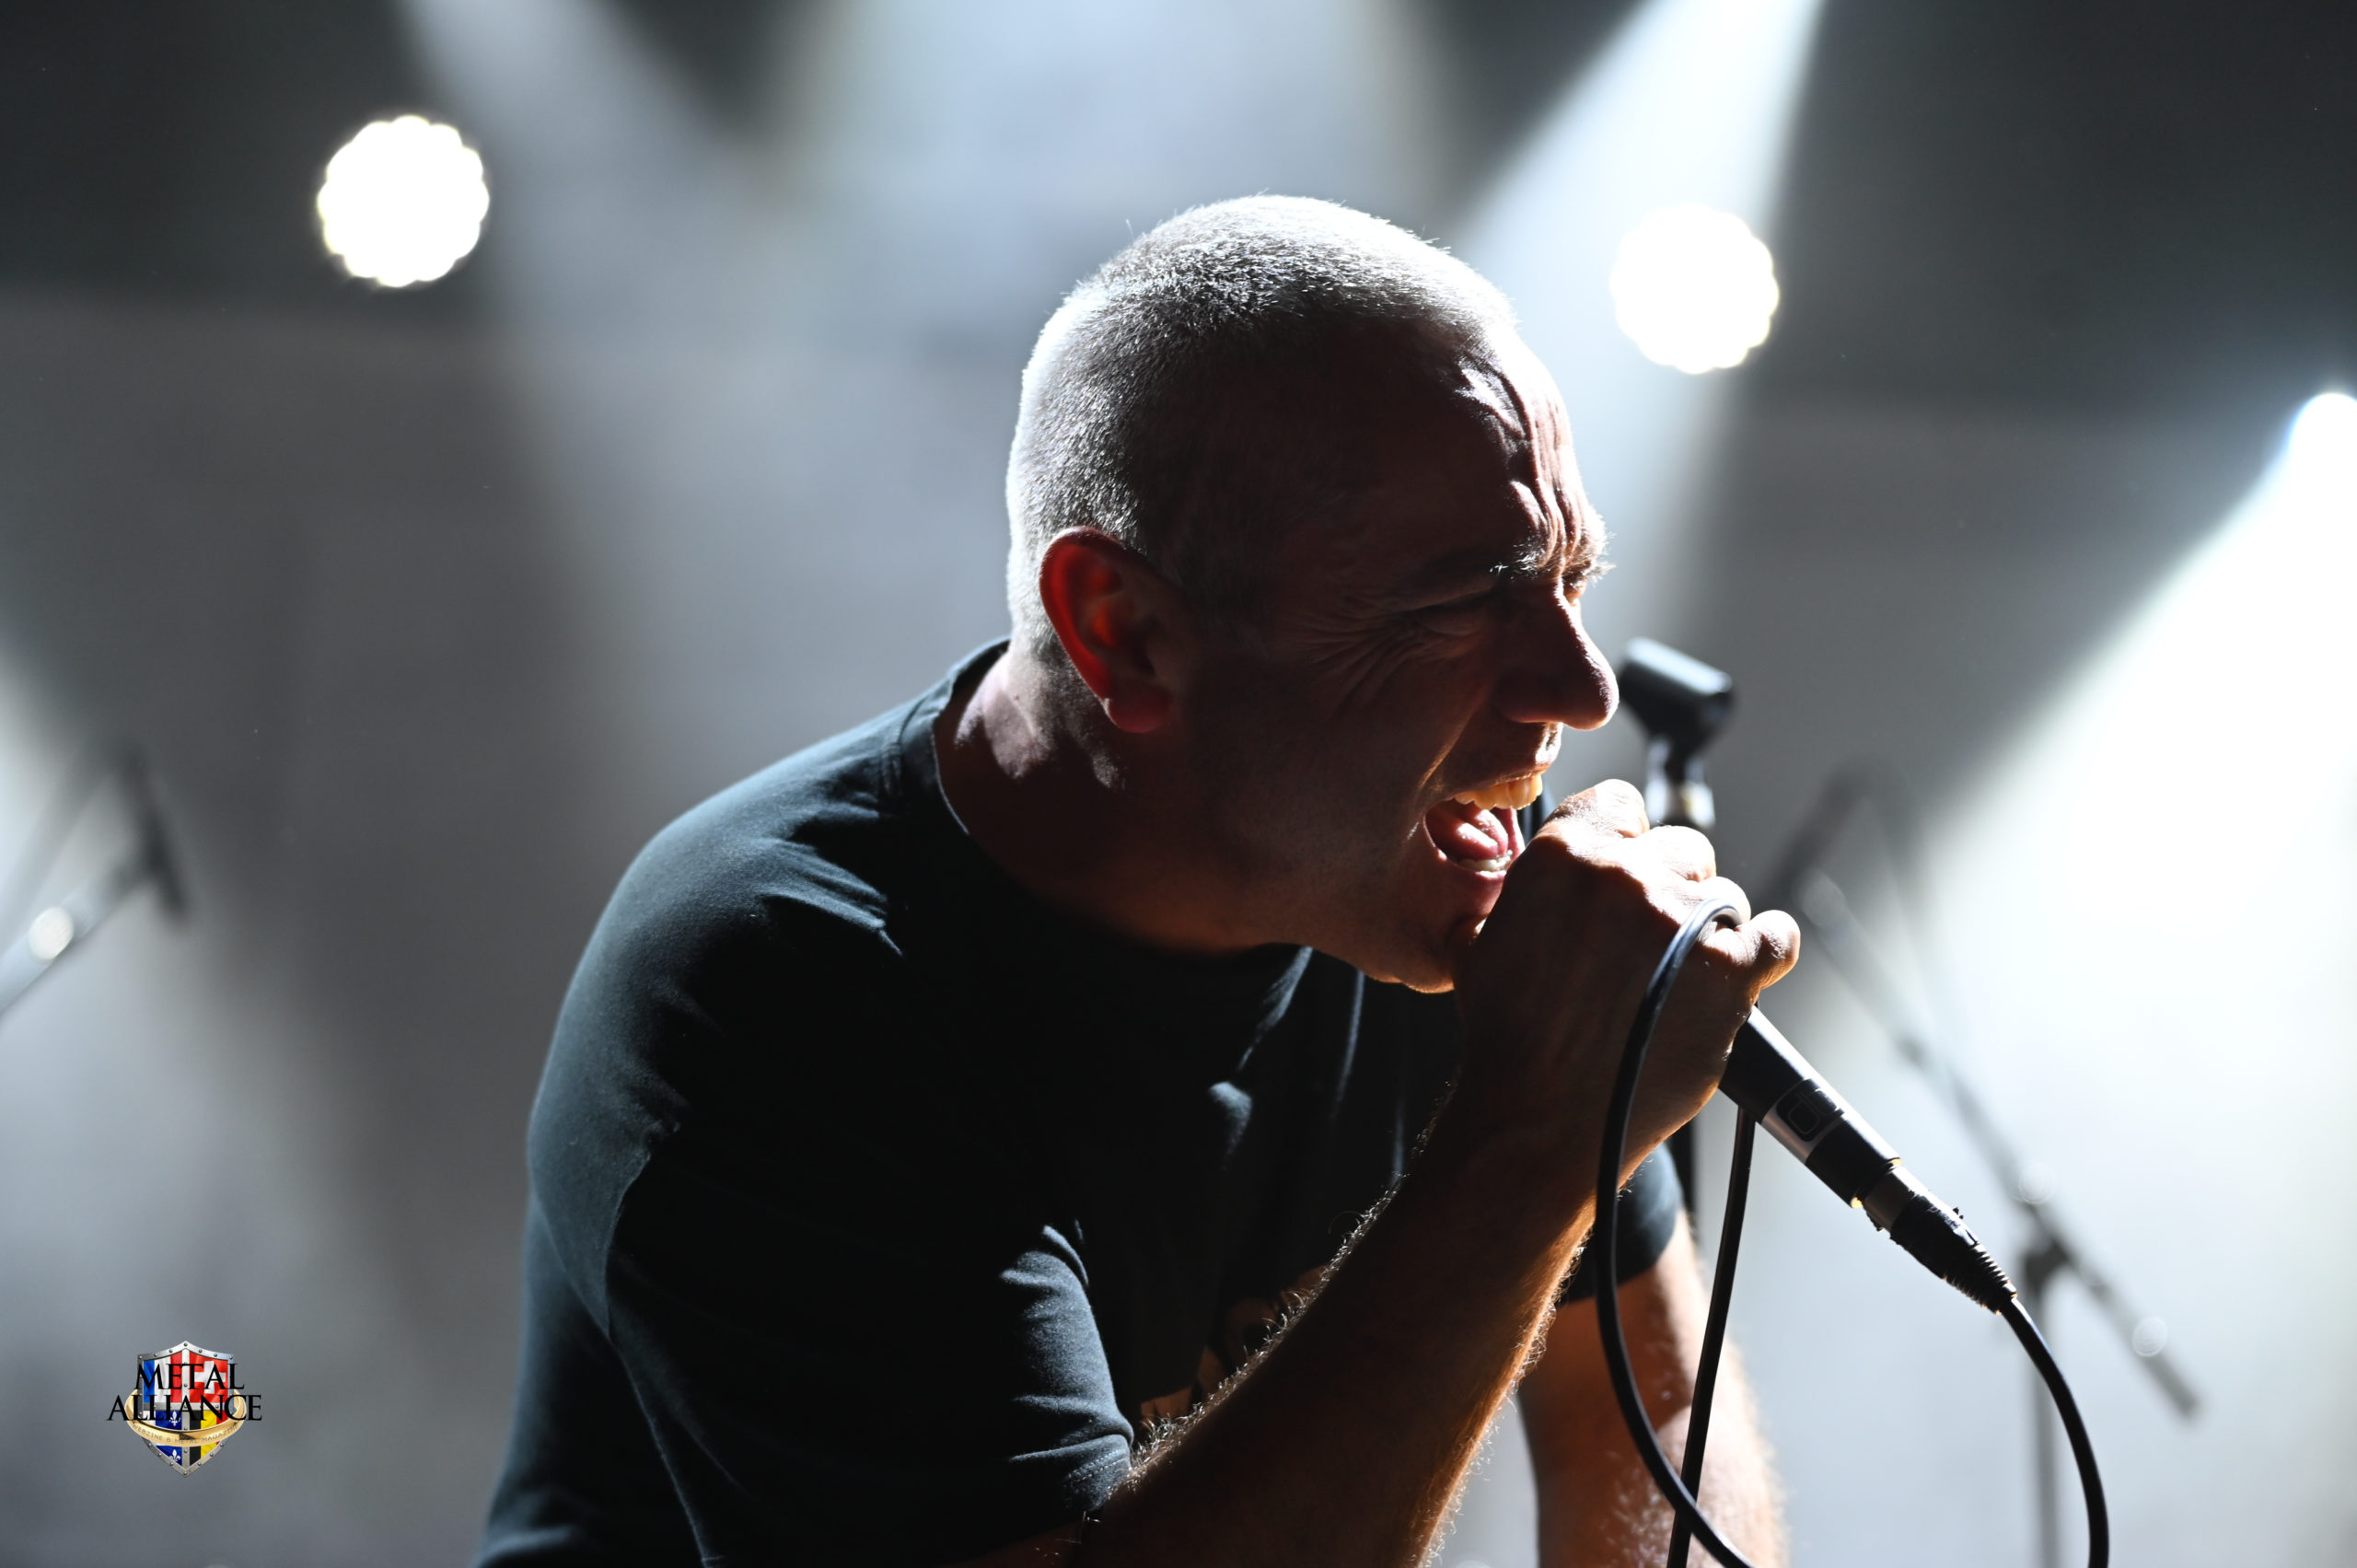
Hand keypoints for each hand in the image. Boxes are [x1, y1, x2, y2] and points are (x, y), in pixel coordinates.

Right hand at [1449, 780, 1798, 1175]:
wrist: (1541, 1117)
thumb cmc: (1509, 1040)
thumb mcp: (1480, 946)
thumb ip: (1518, 897)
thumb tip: (1531, 886)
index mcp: (1563, 856)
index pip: (1619, 802)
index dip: (1623, 838)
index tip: (1625, 868)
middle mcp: (1627, 876)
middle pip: (1681, 846)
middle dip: (1670, 886)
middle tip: (1651, 939)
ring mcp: (1685, 920)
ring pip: (1725, 895)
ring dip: (1710, 929)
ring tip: (1683, 976)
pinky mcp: (1732, 969)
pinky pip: (1777, 935)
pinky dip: (1765, 950)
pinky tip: (1744, 969)